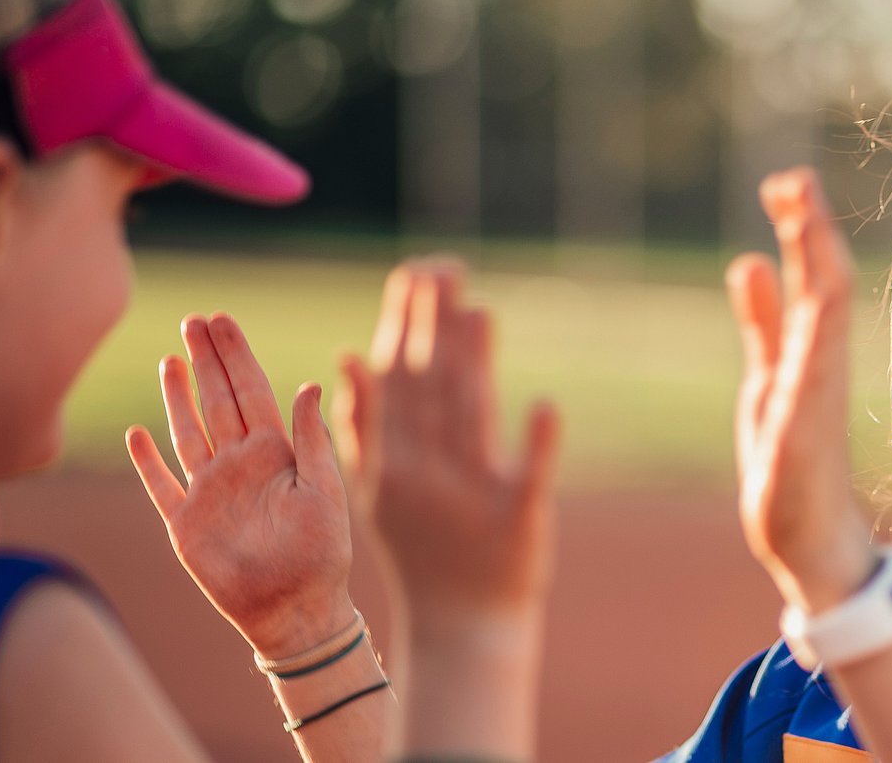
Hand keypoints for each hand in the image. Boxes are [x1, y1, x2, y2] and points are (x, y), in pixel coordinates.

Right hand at [126, 314, 355, 658]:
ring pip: (188, 432)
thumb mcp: (326, 491)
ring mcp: (209, 492)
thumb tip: (310, 384)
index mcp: (276, 454)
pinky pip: (161, 485)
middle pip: (217, 401)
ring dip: (178, 397)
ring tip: (172, 360)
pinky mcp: (185, 524)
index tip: (222, 320)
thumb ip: (313, 439)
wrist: (296, 610)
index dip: (236, 356)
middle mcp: (239, 465)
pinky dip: (147, 461)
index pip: (252, 391)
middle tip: (195, 320)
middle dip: (207, 361)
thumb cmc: (321, 554)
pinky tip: (138, 434)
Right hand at [333, 261, 559, 632]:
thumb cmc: (423, 547)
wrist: (461, 624)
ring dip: (473, 364)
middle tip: (443, 268)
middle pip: (431, 389)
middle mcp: (428, 474)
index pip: (398, 382)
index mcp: (393, 463)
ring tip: (479, 310)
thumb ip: (364, 426)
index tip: (414, 272)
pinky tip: (544, 405)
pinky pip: (529, 478)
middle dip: (435, 325)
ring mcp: (472, 496)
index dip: (405, 325)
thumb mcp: (378, 491)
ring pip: (470, 420)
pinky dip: (538, 442)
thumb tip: (347, 353)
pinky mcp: (519, 520)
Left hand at [727, 168, 874, 613]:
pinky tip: (813, 297)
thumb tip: (750, 261)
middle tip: (794, 176)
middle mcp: (818, 369)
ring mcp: (815, 400)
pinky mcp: (804, 435)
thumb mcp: (768, 379)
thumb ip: (764, 323)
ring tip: (802, 216)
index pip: (813, 279)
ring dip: (814, 266)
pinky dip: (814, 334)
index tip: (789, 181)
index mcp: (809, 354)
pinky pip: (815, 375)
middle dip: (809, 232)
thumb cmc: (791, 467)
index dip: (802, 230)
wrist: (811, 546)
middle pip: (821, 286)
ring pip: (823, 320)